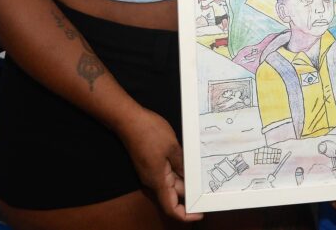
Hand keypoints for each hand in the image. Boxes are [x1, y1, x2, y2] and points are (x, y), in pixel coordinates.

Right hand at [118, 107, 202, 222]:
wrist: (128, 119)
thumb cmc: (148, 131)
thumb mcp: (172, 147)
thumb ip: (182, 165)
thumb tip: (191, 179)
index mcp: (157, 180)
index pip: (171, 208)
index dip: (185, 215)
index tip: (200, 213)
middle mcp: (152, 180)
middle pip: (172, 195)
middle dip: (189, 194)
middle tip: (207, 189)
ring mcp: (150, 172)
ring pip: (170, 183)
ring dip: (184, 181)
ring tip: (201, 174)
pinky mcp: (150, 163)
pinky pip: (166, 173)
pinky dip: (178, 172)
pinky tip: (189, 163)